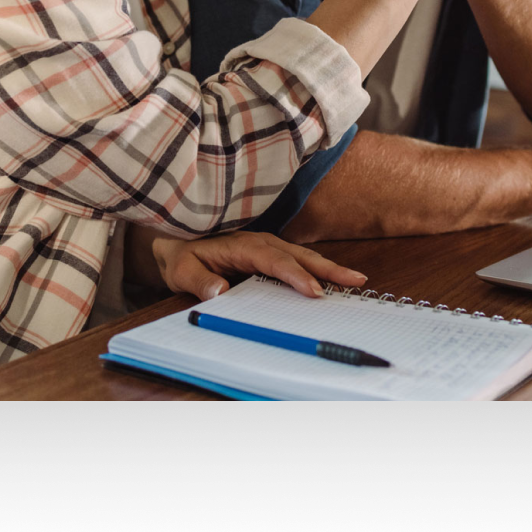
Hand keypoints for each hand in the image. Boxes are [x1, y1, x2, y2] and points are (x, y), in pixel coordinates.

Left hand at [150, 230, 368, 301]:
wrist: (176, 240)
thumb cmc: (180, 255)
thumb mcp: (181, 269)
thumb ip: (198, 280)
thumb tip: (219, 292)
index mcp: (241, 244)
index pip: (273, 261)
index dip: (295, 275)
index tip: (314, 291)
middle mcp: (259, 242)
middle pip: (297, 255)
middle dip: (327, 268)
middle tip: (355, 280)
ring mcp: (266, 246)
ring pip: (302, 256)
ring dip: (328, 267)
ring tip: (355, 280)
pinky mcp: (269, 254)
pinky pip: (296, 261)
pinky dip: (317, 268)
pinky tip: (334, 281)